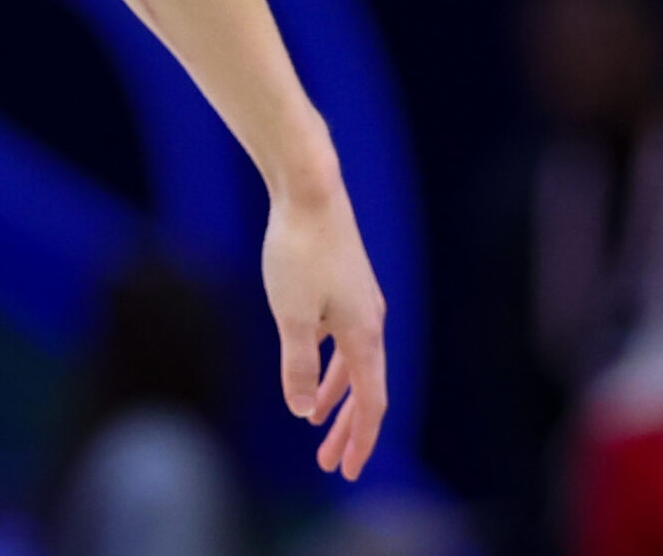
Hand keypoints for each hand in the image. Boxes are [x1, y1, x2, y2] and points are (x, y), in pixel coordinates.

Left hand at [262, 176, 388, 479]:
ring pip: (353, 366)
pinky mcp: (344, 288)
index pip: (371, 402)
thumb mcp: (291, 314)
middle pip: (365, 390)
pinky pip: (342, 343)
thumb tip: (300, 410)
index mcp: (365, 335)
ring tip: (315, 426)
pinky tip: (310, 375)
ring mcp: (359, 305)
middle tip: (331, 464)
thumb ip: (297, 365)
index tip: (348, 470)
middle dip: (349, 429)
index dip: (361, 440)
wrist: (310, 191)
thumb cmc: (298, 250)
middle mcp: (371, 322)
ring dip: (336, 399)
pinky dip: (328, 367)